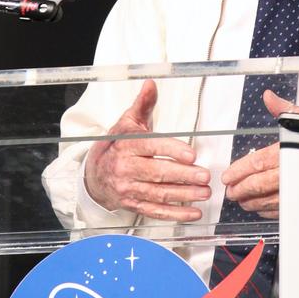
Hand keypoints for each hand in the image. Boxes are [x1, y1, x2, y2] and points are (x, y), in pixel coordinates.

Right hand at [84, 80, 210, 220]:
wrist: (93, 175)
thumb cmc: (116, 146)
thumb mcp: (126, 123)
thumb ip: (142, 105)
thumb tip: (151, 84)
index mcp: (126, 146)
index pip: (150, 147)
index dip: (171, 150)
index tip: (191, 154)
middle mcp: (126, 168)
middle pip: (157, 173)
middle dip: (183, 175)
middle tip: (205, 176)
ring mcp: (128, 189)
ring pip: (158, 194)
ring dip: (184, 195)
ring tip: (204, 193)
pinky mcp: (133, 204)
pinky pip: (155, 211)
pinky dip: (176, 214)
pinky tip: (194, 212)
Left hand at [220, 89, 298, 218]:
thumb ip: (286, 109)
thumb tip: (269, 98)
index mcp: (289, 149)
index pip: (257, 162)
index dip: (239, 170)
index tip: (228, 176)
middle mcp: (293, 171)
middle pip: (259, 184)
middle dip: (242, 190)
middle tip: (231, 193)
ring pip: (270, 200)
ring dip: (253, 203)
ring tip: (243, 202)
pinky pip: (284, 210)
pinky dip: (270, 212)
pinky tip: (263, 210)